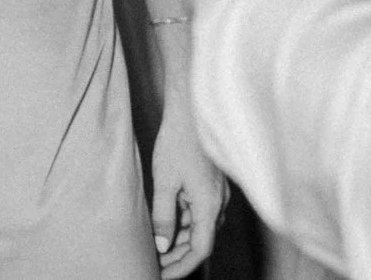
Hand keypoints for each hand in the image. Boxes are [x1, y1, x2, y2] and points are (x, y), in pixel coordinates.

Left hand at [148, 103, 227, 278]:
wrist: (191, 109)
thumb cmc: (178, 141)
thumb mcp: (164, 182)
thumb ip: (163, 217)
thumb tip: (161, 246)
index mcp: (208, 204)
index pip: (200, 249)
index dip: (181, 267)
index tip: (161, 275)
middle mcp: (218, 201)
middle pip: (202, 240)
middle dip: (178, 256)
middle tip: (153, 263)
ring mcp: (216, 192)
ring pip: (201, 227)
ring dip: (180, 240)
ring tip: (155, 246)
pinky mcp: (211, 184)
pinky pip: (201, 212)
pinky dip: (185, 223)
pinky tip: (167, 223)